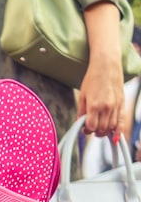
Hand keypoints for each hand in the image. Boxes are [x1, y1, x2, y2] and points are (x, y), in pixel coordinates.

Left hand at [78, 2, 124, 137]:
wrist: (107, 65)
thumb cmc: (92, 78)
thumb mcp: (82, 95)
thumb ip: (81, 111)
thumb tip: (79, 124)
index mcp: (94, 105)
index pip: (90, 127)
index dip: (86, 130)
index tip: (84, 128)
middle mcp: (106, 107)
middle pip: (101, 129)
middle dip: (95, 132)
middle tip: (91, 128)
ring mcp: (115, 106)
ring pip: (111, 127)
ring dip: (105, 132)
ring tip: (100, 130)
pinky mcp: (122, 103)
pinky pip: (121, 121)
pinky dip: (118, 131)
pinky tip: (115, 136)